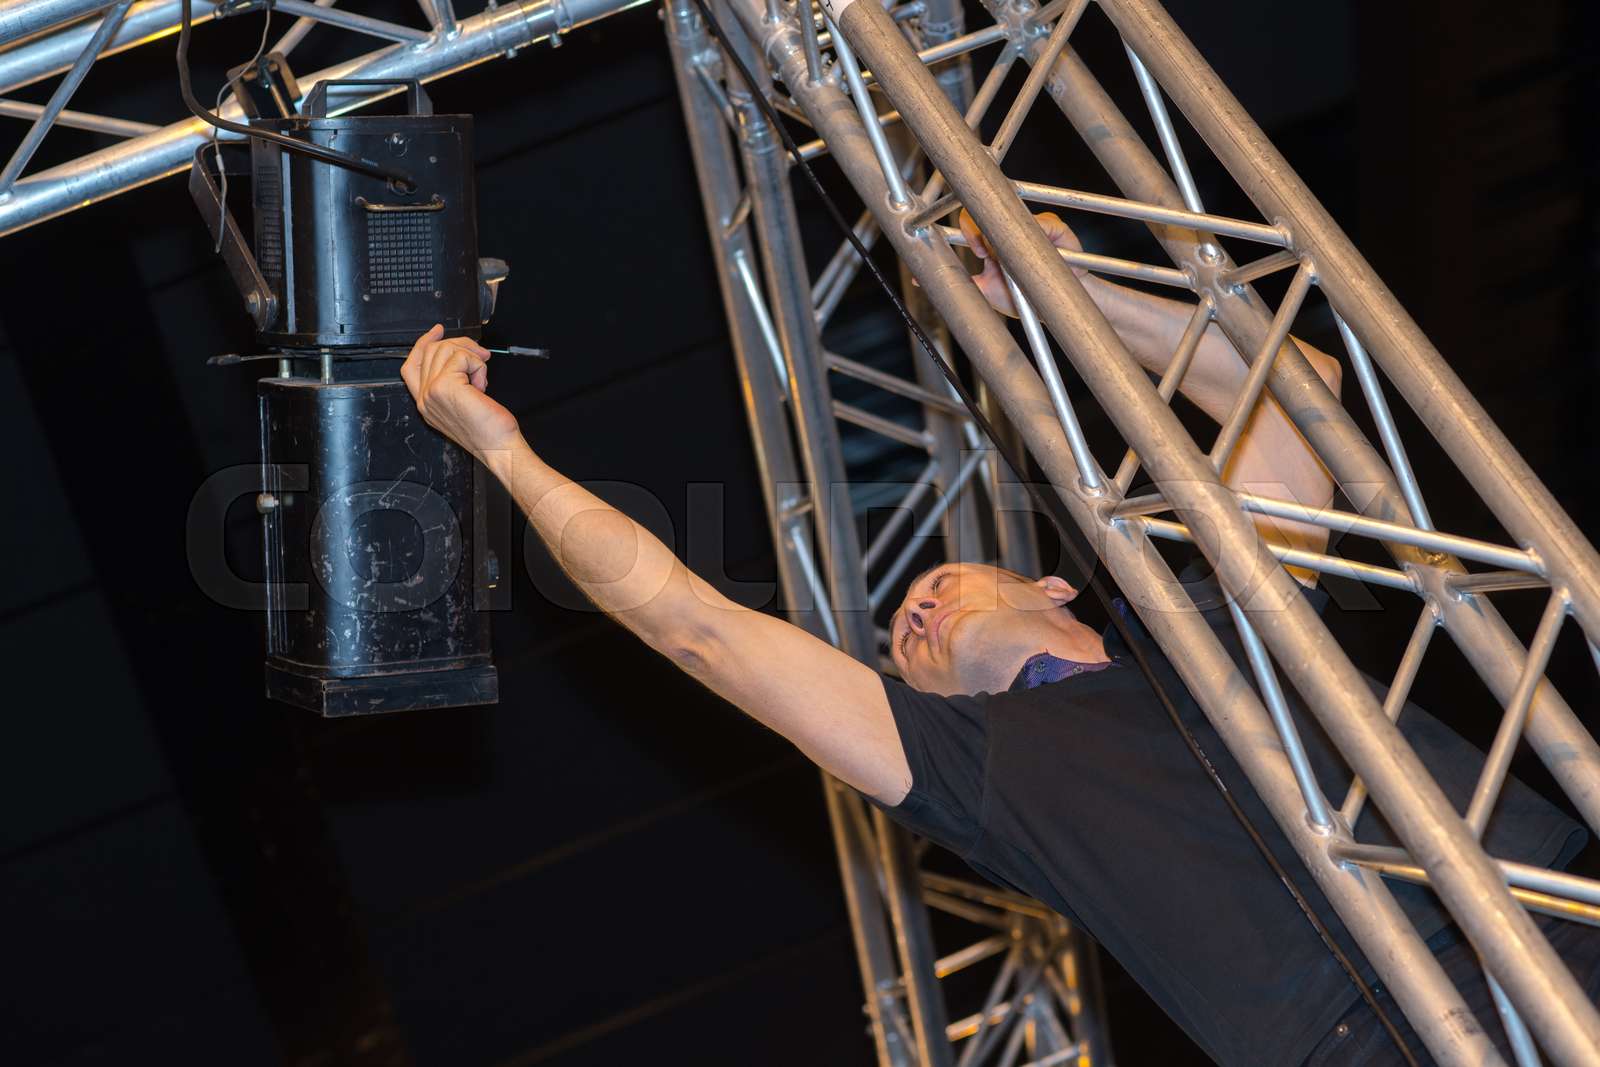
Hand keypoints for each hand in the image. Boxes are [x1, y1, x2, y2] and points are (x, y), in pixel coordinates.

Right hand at [400, 324, 522, 459]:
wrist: (499, 447)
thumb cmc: (489, 430)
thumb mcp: (464, 402)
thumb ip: (454, 381)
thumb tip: (462, 353)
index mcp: (426, 404)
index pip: (410, 366)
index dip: (423, 344)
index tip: (438, 331)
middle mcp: (424, 399)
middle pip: (431, 351)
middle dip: (460, 345)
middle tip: (482, 355)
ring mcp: (431, 392)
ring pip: (446, 350)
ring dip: (472, 358)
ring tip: (481, 379)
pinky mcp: (444, 386)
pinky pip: (462, 357)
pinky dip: (478, 366)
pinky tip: (482, 385)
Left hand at [959, 209, 1087, 317]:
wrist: (1054, 305)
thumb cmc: (1024, 296)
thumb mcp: (985, 291)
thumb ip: (961, 282)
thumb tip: (923, 280)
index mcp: (993, 237)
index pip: (974, 218)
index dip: (971, 228)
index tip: (977, 250)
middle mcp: (1011, 226)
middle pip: (992, 209)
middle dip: (987, 229)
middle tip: (987, 253)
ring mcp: (1032, 223)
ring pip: (1017, 215)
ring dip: (1013, 237)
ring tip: (1015, 257)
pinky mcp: (1054, 226)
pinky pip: (1044, 221)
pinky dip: (1040, 234)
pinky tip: (1041, 251)